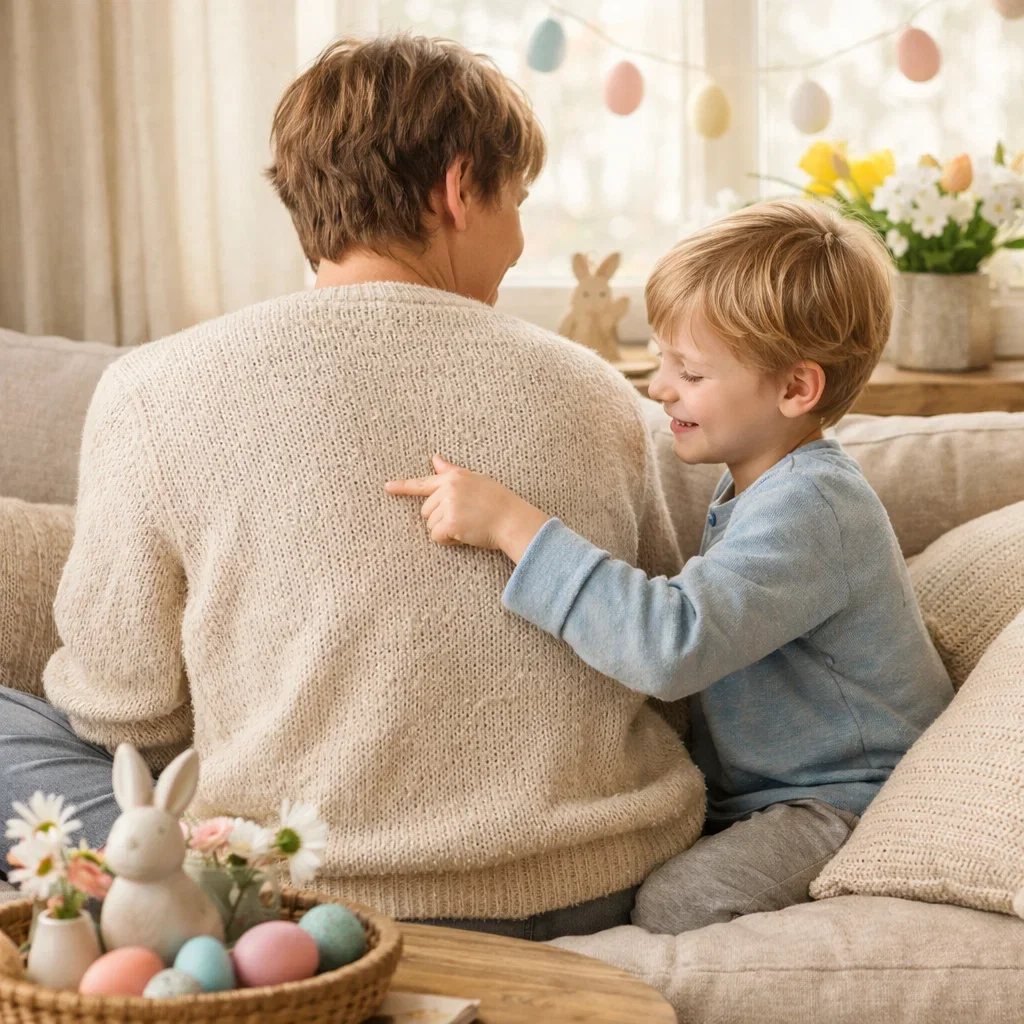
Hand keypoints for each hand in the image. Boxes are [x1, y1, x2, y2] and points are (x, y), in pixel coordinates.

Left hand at [384, 455, 549, 560]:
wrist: (512, 519)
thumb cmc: (498, 502)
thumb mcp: (475, 480)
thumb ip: (452, 472)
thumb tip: (435, 458)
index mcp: (454, 477)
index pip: (423, 482)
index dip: (403, 486)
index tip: (387, 487)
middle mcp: (448, 488)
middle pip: (426, 511)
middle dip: (440, 519)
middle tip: (465, 518)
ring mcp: (448, 505)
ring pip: (431, 525)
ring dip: (446, 531)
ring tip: (468, 526)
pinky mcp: (450, 522)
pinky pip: (437, 536)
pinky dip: (449, 540)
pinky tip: (465, 535)